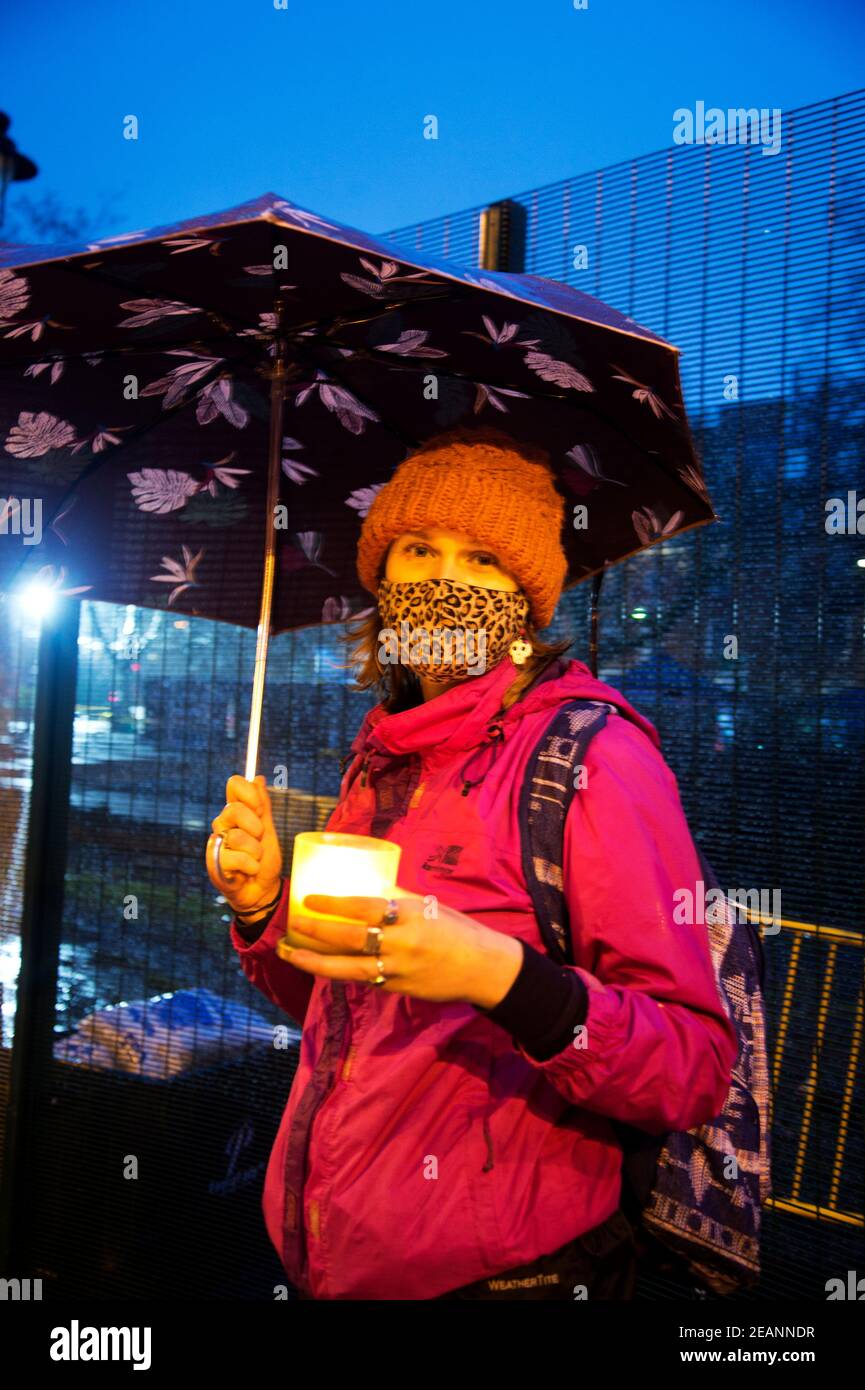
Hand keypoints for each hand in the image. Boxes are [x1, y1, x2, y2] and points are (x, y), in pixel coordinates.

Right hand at [207, 774, 282, 915]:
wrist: (263, 889)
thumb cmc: (264, 859)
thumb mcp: (268, 830)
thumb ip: (263, 806)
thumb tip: (258, 778)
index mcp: (237, 812)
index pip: (234, 784)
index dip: (249, 793)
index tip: (260, 809)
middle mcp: (223, 824)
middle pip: (233, 809)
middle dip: (255, 826)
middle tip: (260, 838)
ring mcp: (217, 843)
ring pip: (237, 837)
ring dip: (255, 852)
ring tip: (255, 860)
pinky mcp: (214, 863)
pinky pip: (235, 858)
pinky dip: (250, 867)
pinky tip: (248, 872)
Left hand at [286, 892, 523, 1006]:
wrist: (484, 968)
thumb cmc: (457, 929)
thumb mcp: (429, 906)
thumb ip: (398, 900)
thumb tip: (368, 886)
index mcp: (411, 915)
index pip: (365, 907)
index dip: (334, 903)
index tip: (309, 898)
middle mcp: (402, 943)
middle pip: (351, 938)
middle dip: (316, 931)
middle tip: (292, 923)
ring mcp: (399, 970)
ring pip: (348, 968)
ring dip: (315, 962)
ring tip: (291, 954)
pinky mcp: (398, 989)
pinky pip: (364, 979)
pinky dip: (341, 972)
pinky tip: (320, 966)